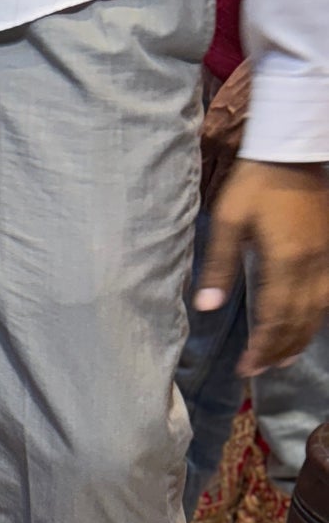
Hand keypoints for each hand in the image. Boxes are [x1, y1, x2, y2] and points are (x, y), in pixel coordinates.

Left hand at [196, 158, 328, 375]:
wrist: (292, 152)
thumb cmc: (254, 185)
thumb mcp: (227, 222)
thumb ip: (218, 266)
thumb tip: (205, 307)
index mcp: (286, 259)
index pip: (276, 317)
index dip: (262, 347)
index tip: (246, 367)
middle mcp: (313, 264)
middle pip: (300, 320)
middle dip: (279, 349)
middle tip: (260, 370)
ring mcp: (328, 257)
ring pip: (320, 310)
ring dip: (301, 338)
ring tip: (283, 359)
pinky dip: (317, 316)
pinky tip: (307, 325)